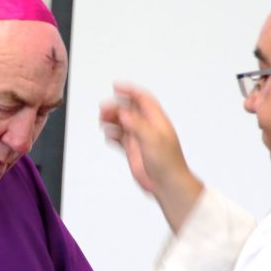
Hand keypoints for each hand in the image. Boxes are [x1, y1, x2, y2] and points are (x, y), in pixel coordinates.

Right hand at [99, 83, 203, 231]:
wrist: (168, 184)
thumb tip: (124, 112)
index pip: (142, 99)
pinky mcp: (133, 151)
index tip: (115, 86)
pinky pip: (120, 138)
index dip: (129, 90)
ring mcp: (140, 139)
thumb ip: (137, 124)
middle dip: (116, 107)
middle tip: (103, 109)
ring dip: (112, 120)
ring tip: (102, 121)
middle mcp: (148, 127)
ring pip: (122, 123)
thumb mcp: (152, 139)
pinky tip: (108, 136)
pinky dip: (113, 135)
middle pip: (129, 110)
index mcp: (156, 120)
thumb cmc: (167, 163)